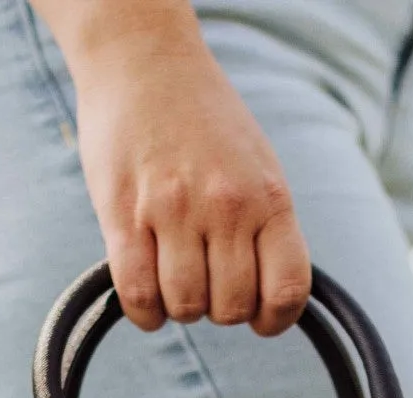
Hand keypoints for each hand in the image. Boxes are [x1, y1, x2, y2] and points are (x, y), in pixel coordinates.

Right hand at [37, 0, 310, 334]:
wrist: (145, 62)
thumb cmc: (205, 120)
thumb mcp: (258, 166)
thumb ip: (267, 224)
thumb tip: (272, 293)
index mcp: (269, 197)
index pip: (288, 290)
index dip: (275, 320)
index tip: (261, 318)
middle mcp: (226, 207)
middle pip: (232, 307)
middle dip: (221, 309)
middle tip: (207, 284)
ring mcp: (174, 211)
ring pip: (187, 306)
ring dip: (181, 308)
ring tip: (175, 281)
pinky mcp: (124, 214)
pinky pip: (138, 294)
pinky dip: (146, 313)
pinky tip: (148, 303)